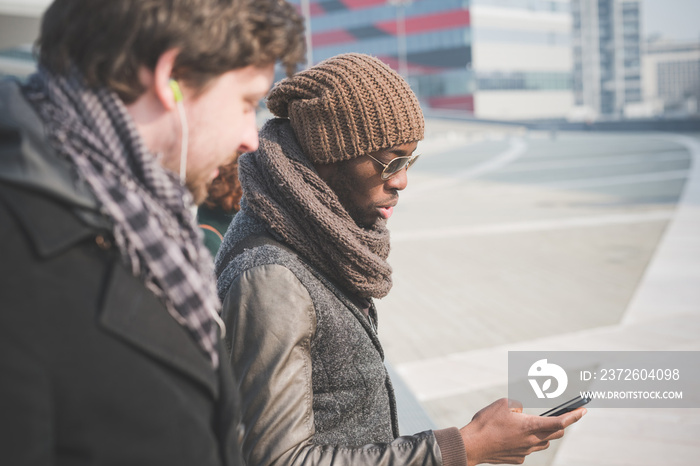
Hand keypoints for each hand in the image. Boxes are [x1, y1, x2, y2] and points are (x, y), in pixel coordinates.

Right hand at [459, 398, 585, 464]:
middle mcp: (532, 441)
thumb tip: (523, 412)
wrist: (472, 445)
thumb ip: (518, 405)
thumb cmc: (486, 422)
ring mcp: (526, 452)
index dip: (574, 415)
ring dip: (543, 434)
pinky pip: (528, 449)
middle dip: (560, 425)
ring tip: (531, 426)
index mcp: (531, 425)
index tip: (583, 410)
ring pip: (543, 443)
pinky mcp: (518, 459)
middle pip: (556, 434)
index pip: (559, 421)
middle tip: (559, 417)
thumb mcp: (504, 403)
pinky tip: (513, 437)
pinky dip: (527, 442)